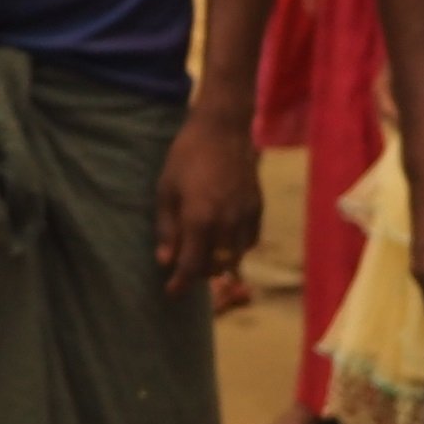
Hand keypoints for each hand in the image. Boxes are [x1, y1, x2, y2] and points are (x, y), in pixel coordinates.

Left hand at [154, 108, 263, 295]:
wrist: (223, 130)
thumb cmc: (186, 157)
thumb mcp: (166, 190)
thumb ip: (167, 229)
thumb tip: (165, 261)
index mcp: (200, 220)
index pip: (191, 266)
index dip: (180, 283)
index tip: (171, 293)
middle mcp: (226, 225)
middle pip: (214, 267)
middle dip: (198, 273)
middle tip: (184, 267)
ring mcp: (245, 217)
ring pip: (234, 258)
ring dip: (218, 263)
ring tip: (203, 256)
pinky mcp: (258, 209)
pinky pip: (249, 242)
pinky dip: (236, 248)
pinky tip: (224, 240)